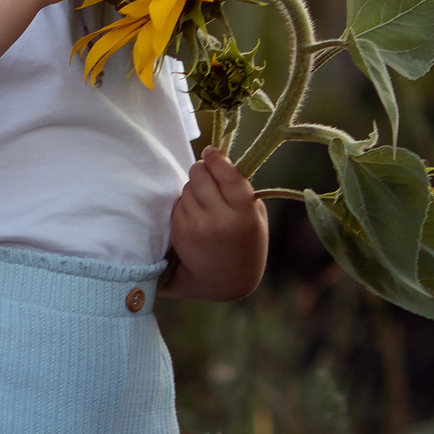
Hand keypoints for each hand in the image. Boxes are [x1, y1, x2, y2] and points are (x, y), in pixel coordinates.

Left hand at [165, 147, 266, 301]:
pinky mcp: (179, 231)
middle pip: (200, 174)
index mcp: (244, 214)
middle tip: (208, 177)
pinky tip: (196, 218)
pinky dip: (185, 205)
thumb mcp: (255, 218)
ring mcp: (196, 225)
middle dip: (202, 171)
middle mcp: (219, 219)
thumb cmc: (245, 244)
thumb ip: (241, 190)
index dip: (217, 159)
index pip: (227, 175)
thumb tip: (218, 160)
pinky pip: (178, 203)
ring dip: (194, 189)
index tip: (211, 152)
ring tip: (206, 207)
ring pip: (187, 187)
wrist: (226, 281)